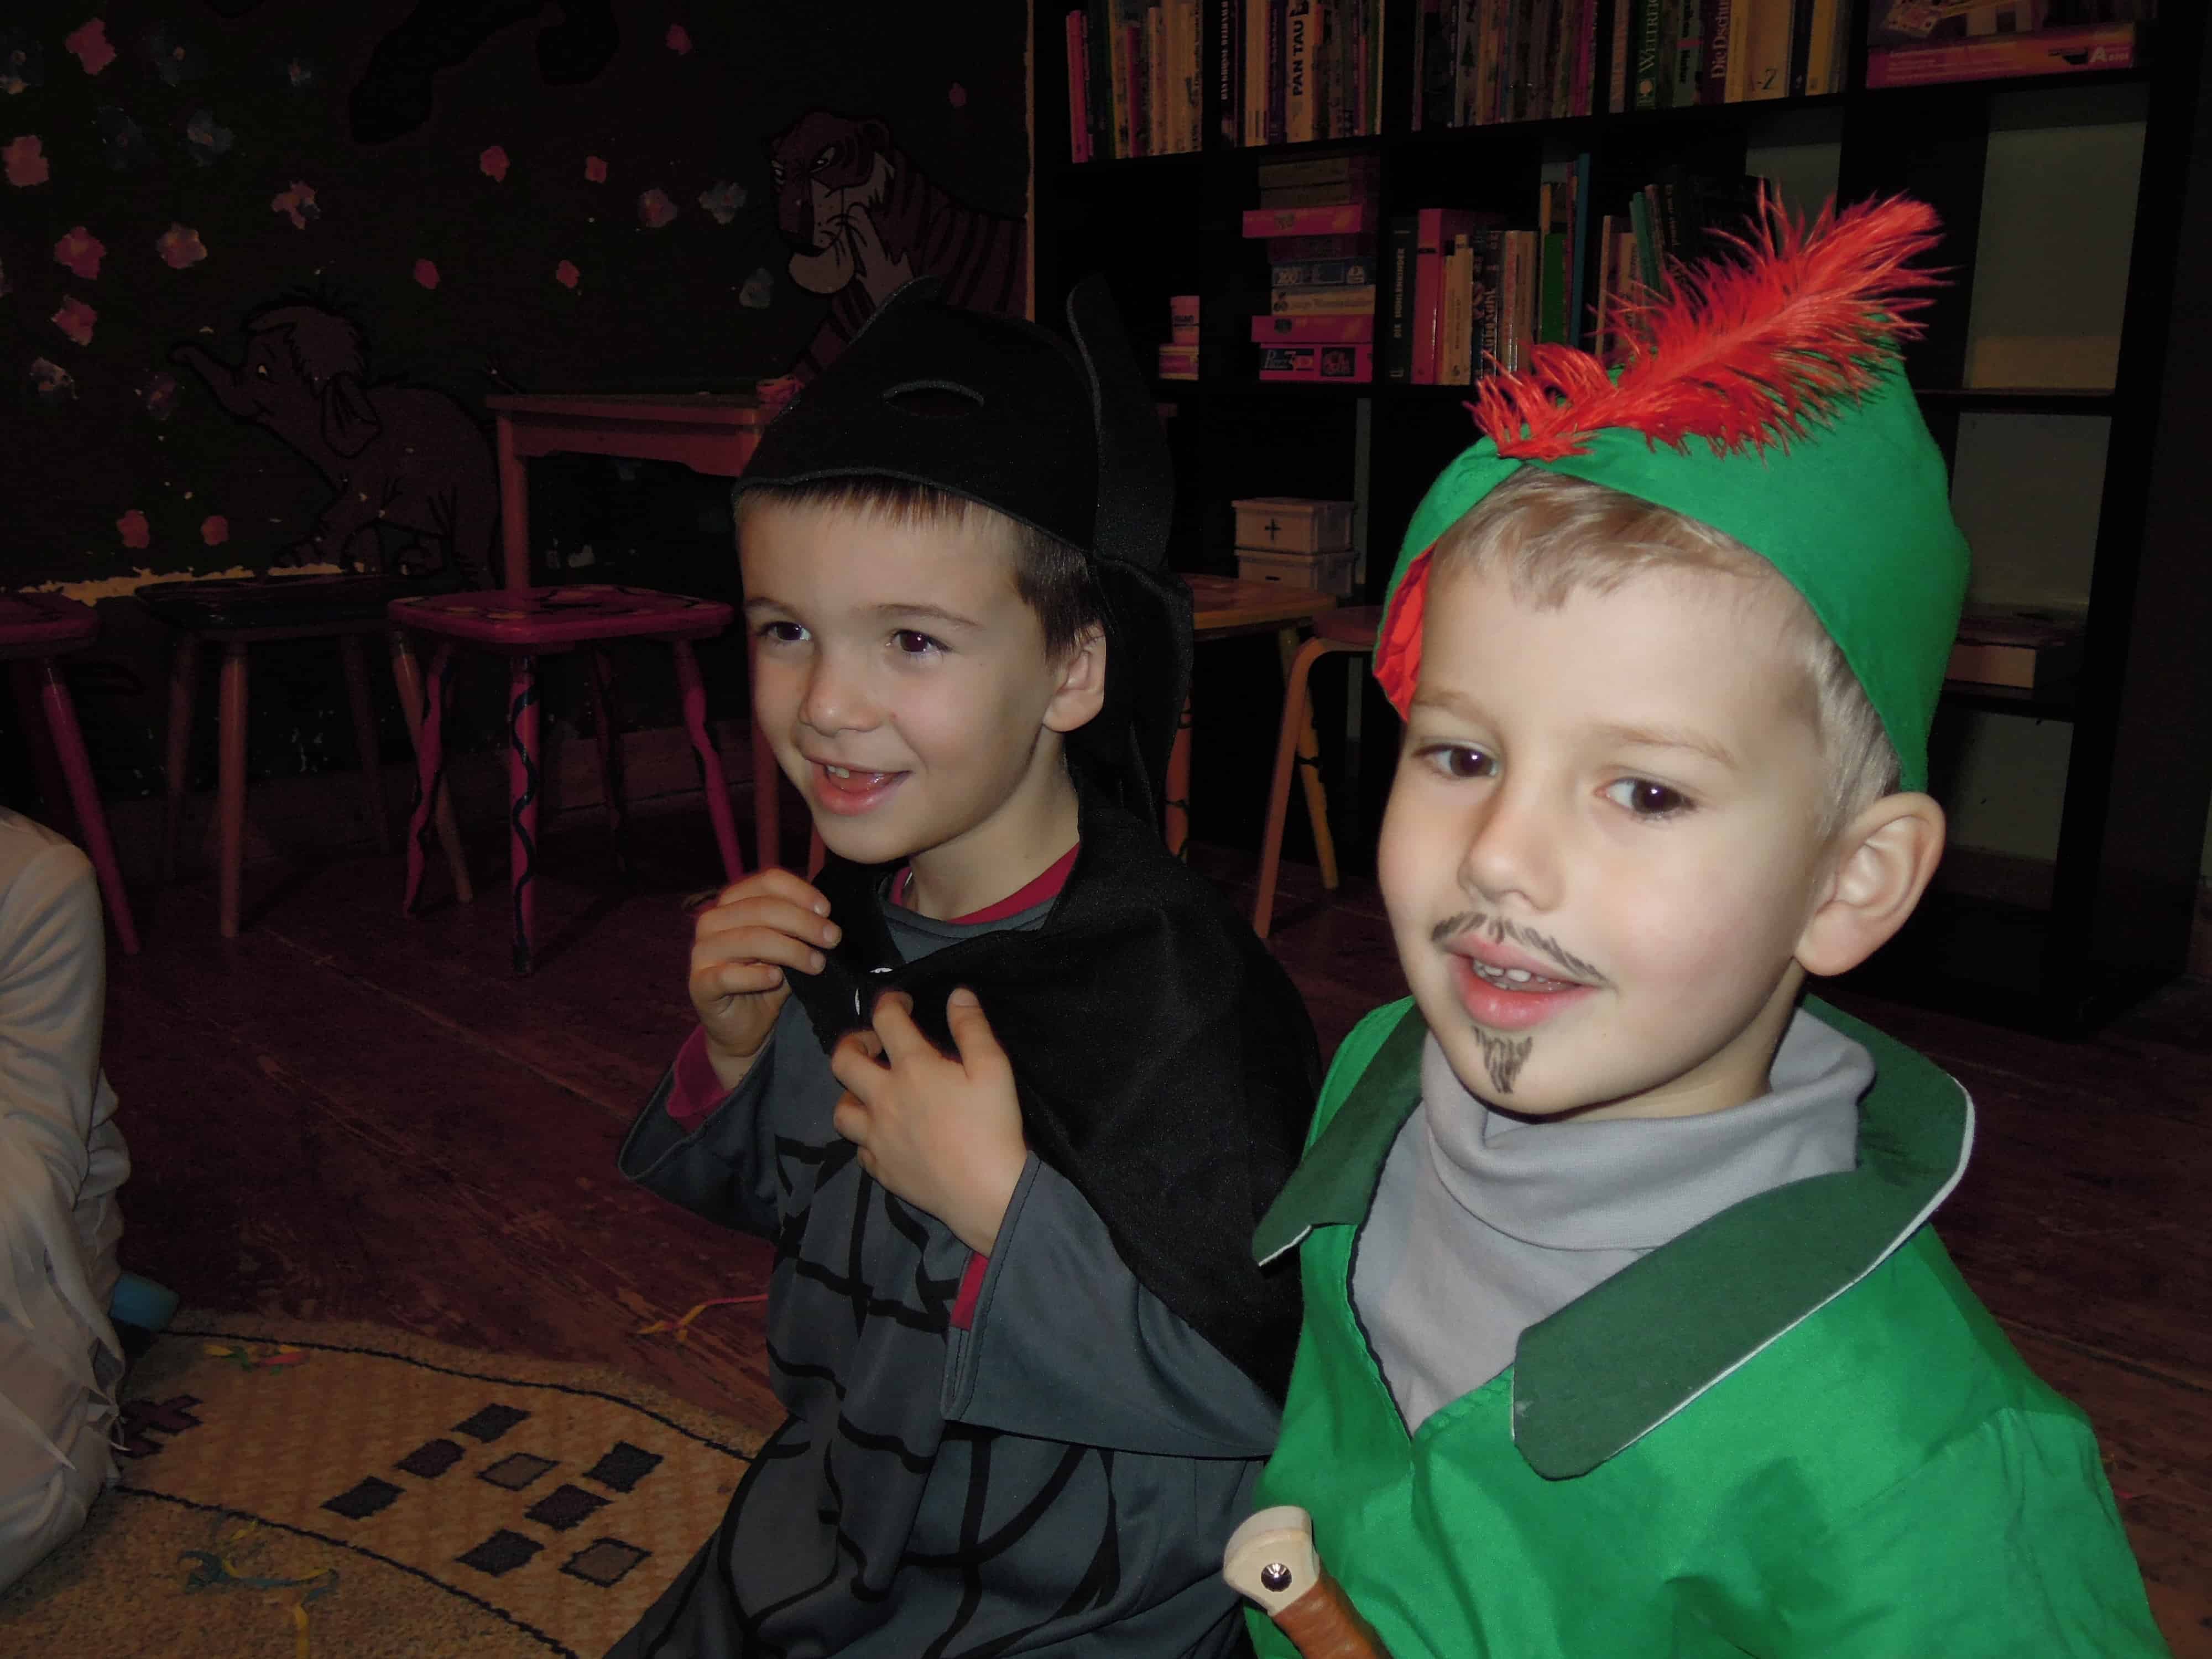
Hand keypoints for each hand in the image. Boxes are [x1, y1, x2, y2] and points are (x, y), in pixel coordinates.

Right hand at [688, 867, 839, 1088]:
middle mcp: (712, 921)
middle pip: (761, 908)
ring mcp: (702, 952)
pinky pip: (727, 975)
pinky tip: (776, 978)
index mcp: (733, 902)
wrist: (744, 1027)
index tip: (827, 910)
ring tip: (817, 964)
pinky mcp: (700, 984)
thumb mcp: (788, 948)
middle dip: (803, 922)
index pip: (766, 881)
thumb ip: (799, 928)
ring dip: (790, 950)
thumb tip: (827, 918)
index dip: (799, 891)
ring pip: (750, 939)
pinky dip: (755, 976)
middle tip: (832, 939)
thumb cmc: (767, 979)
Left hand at [829, 989, 1027, 1255]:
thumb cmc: (992, 1126)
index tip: (901, 1003)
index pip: (886, 1020)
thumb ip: (972, 1028)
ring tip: (873, 1093)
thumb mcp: (993, 1068)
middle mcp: (884, 1099)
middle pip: (843, 1061)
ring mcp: (877, 1137)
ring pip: (841, 1109)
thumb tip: (957, 994)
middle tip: (875, 1045)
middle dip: (853, 1042)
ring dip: (852, 1094)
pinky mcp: (880, 1169)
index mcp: (913, 1068)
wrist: (987, 1193)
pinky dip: (867, 1137)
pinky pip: (859, 1148)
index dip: (890, 1002)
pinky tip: (886, 1135)